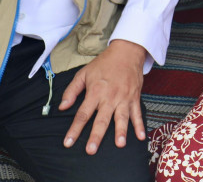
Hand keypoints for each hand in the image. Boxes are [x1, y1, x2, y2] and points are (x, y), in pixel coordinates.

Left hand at [59, 39, 147, 153]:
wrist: (127, 52)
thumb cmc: (104, 64)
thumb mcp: (84, 73)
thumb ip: (72, 91)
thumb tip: (62, 107)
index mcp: (95, 92)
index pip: (83, 113)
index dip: (75, 129)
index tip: (68, 142)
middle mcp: (110, 97)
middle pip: (102, 119)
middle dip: (96, 135)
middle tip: (91, 150)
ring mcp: (124, 98)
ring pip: (122, 117)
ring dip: (121, 131)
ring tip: (120, 144)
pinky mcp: (134, 97)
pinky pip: (137, 113)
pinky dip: (140, 125)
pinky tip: (141, 137)